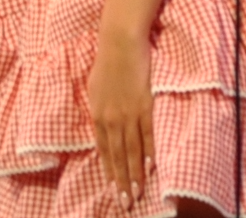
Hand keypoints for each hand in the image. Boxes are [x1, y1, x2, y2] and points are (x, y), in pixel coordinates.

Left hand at [87, 25, 154, 207]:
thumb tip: (103, 128)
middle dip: (121, 181)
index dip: (109, 171)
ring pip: (132, 150)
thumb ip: (99, 110)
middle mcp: (110, 117)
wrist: (119, 43)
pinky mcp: (144, 105)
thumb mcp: (94, 88)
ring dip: (135, 173)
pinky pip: (147, 134)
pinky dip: (149, 152)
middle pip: (117, 155)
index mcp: (97, 114)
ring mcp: (128, 113)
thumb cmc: (106, 64)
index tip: (113, 190)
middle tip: (125, 202)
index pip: (103, 150)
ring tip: (137, 193)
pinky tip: (150, 168)